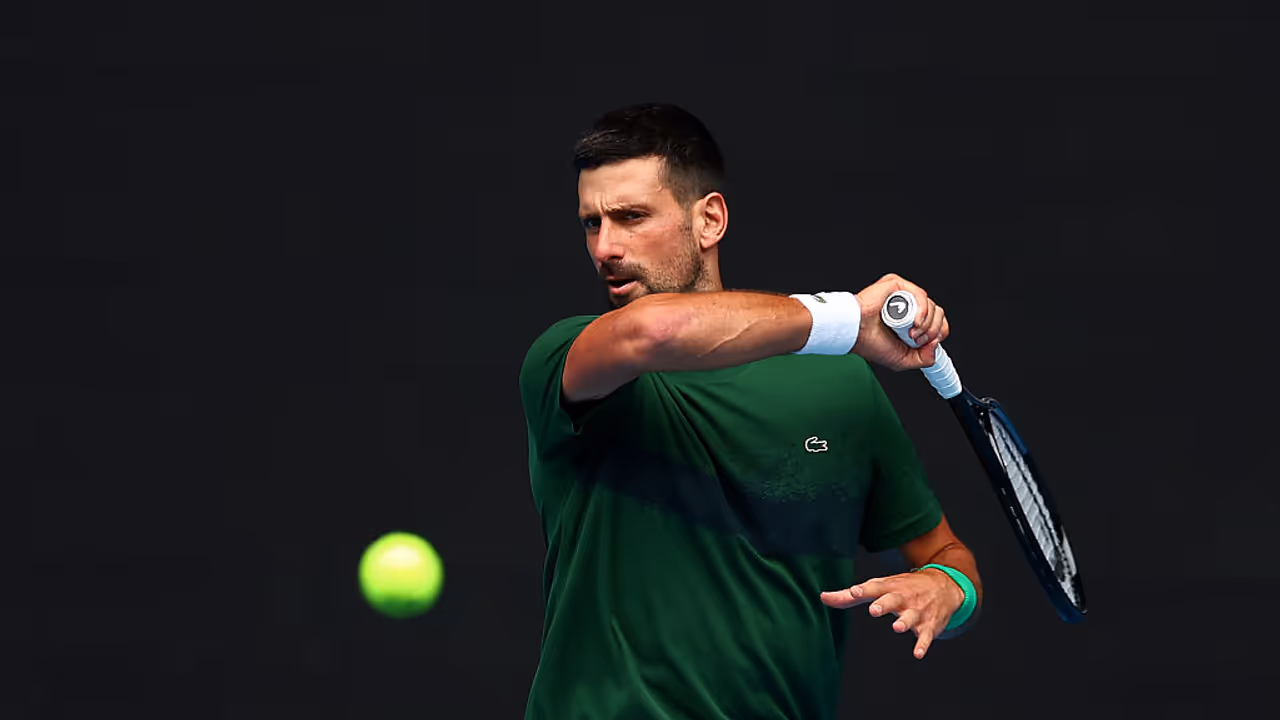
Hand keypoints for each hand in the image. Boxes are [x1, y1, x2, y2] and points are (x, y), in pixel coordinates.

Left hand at [820, 569, 963, 659]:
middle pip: (892, 599)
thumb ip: (851, 595)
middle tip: (874, 610)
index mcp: (888, 587)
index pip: (874, 587)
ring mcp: (917, 611)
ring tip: (897, 627)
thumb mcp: (880, 586)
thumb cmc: (904, 586)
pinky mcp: (929, 625)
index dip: (863, 590)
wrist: (944, 585)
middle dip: (883, 604)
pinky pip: (926, 635)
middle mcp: (903, 598)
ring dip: (904, 622)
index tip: (853, 592)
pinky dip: (923, 644)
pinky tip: (917, 653)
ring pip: (910, 616)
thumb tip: (823, 597)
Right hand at [852, 273, 949, 370]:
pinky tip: (914, 322)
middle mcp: (909, 307)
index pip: (938, 322)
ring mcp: (905, 295)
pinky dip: (922, 311)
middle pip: (938, 314)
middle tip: (915, 340)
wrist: (855, 332)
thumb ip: (924, 359)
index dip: (938, 333)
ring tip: (910, 333)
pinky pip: (921, 295)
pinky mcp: (898, 286)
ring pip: (932, 306)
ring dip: (926, 324)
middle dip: (932, 331)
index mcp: (911, 321)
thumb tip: (935, 345)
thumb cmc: (870, 342)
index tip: (928, 343)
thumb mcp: (903, 360)